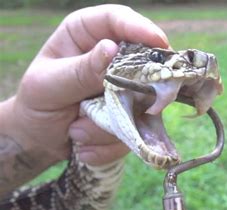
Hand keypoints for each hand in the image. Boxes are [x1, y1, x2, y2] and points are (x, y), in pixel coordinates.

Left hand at [12, 4, 168, 164]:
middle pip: (143, 63)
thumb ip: (80, 70)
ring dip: (108, 126)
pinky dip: (109, 143)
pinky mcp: (135, 113)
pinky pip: (136, 130)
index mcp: (86, 34)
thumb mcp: (49, 85)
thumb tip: (112, 49)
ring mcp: (128, 86)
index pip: (117, 20)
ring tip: (76, 130)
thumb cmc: (38, 101)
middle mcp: (113, 57)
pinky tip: (84, 144)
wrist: (40, 137)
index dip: (140, 27)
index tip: (158, 43)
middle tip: (115, 107)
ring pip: (141, 104)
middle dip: (131, 92)